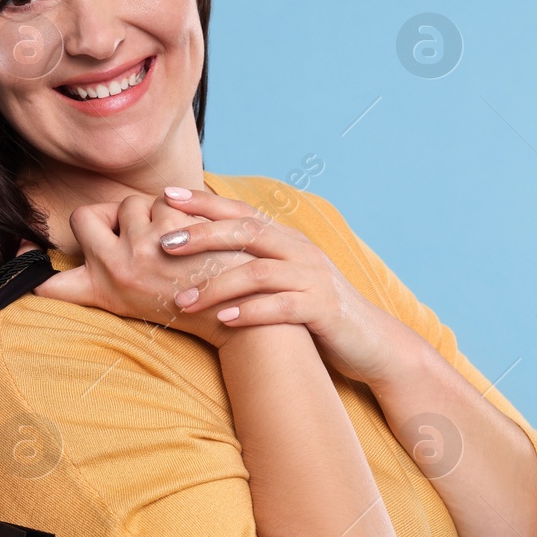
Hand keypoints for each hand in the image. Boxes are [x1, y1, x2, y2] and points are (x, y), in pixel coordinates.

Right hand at [33, 192, 255, 347]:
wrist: (238, 312)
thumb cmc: (189, 300)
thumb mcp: (132, 302)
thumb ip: (93, 284)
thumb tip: (40, 286)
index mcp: (101, 290)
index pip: (49, 281)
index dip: (24, 266)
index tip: (11, 257)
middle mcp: (111, 273)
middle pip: (87, 216)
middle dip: (115, 216)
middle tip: (145, 240)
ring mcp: (136, 253)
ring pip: (132, 203)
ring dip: (156, 213)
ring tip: (181, 247)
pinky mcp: (165, 235)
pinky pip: (163, 200)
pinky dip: (184, 210)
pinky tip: (200, 240)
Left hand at [154, 187, 408, 383]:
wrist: (372, 342)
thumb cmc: (316, 312)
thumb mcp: (285, 279)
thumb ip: (253, 263)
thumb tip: (202, 254)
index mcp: (288, 240)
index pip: (241, 211)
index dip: (205, 202)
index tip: (166, 195)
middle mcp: (301, 251)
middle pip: (247, 232)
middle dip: (203, 235)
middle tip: (164, 244)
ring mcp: (314, 279)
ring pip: (259, 272)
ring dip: (217, 285)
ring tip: (183, 301)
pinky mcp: (323, 310)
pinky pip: (282, 307)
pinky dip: (251, 312)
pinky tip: (225, 321)